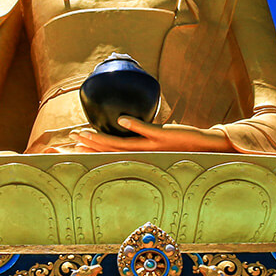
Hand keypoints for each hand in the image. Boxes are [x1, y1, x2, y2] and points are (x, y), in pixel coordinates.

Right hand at [73, 117, 234, 152]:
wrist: (204, 148)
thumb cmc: (181, 145)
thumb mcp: (158, 143)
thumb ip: (143, 139)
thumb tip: (131, 130)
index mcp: (139, 155)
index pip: (111, 153)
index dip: (92, 150)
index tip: (75, 146)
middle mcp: (142, 153)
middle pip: (110, 149)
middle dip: (89, 143)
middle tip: (71, 138)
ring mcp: (151, 145)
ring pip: (122, 143)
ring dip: (102, 138)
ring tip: (86, 132)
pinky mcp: (162, 136)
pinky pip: (145, 129)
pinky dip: (133, 124)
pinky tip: (121, 119)